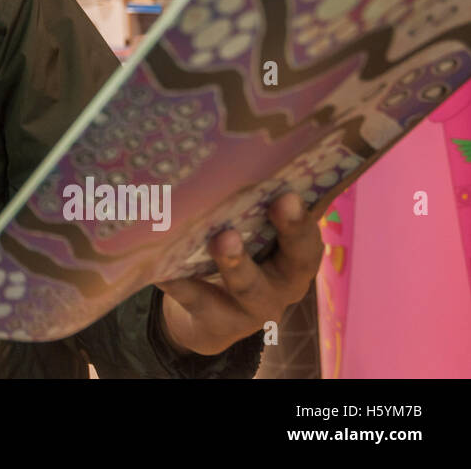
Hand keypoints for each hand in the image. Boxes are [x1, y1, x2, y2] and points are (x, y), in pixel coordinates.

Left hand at [156, 192, 324, 356]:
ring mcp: (251, 307)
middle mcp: (282, 284)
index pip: (311, 237)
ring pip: (247, 285)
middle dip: (288, 231)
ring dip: (236, 260)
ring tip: (220, 238)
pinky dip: (176, 280)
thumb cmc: (237, 256)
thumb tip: (229, 147)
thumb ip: (251, 205)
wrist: (208, 319)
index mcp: (295, 258)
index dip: (304, 218)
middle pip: (294, 261)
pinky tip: (158, 263)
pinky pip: (195, 298)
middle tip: (278, 201)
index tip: (292, 192)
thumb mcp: (252, 236)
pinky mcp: (216, 323)